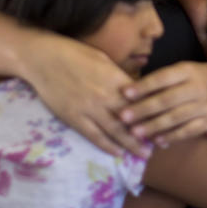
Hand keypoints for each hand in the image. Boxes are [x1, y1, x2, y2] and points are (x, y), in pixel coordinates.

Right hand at [17, 35, 149, 158]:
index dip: (153, 111)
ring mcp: (89, 109)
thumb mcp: (102, 58)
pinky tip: (118, 153)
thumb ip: (118, 76)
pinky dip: (108, 146)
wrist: (42, 58)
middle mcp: (105, 96)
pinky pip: (94, 136)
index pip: (140, 99)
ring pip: (115, 131)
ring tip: (144, 154)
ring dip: (131, 144)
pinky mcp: (74, 118)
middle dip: (147, 132)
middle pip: (131, 119)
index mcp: (114, 78)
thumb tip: (133, 89)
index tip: (164, 120)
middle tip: (160, 144)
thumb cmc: (73, 53)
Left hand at [119, 59, 206, 145]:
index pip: (163, 78)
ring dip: (153, 126)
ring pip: (176, 118)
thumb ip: (160, 81)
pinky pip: (187, 131)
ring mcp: (204, 106)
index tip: (124, 93)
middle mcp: (197, 88)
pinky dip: (171, 136)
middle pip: (167, 100)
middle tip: (123, 117)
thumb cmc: (195, 77)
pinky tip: (156, 141)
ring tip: (134, 133)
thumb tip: (129, 93)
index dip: (144, 86)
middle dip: (143, 109)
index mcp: (187, 71)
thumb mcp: (181, 70)